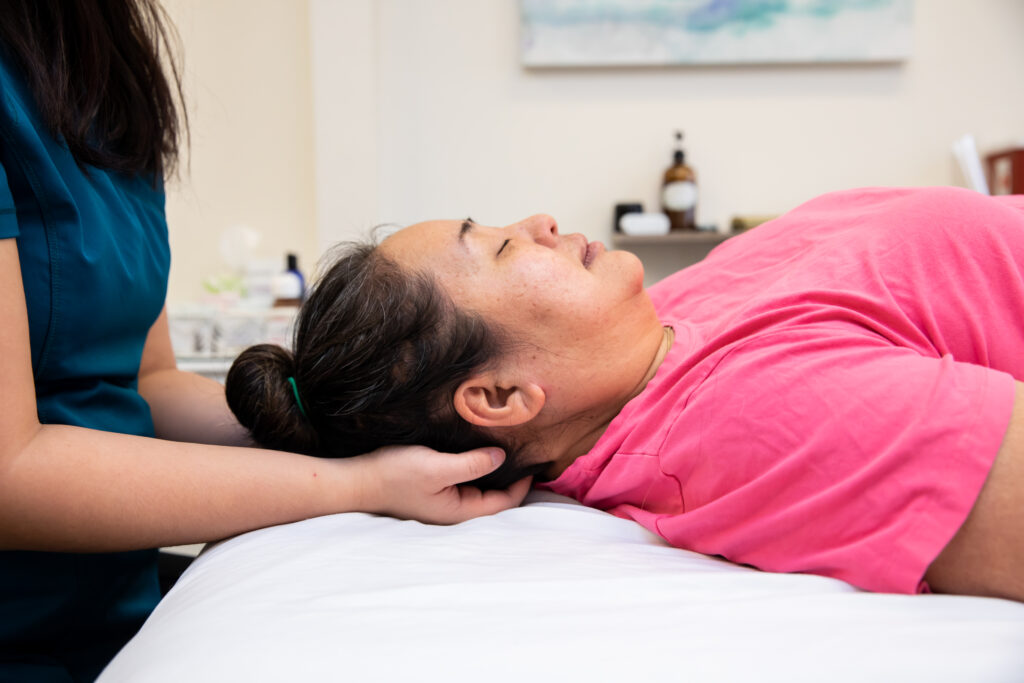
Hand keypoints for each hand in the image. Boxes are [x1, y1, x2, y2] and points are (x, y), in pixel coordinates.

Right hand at [353, 445, 531, 523]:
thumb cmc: (395, 475)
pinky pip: (465, 480)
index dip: (523, 482)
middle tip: (526, 450)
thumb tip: (503, 457)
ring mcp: (444, 501)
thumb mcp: (436, 467)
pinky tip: (479, 450)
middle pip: (495, 497)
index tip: (533, 457)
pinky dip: (477, 467)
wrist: (358, 480)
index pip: (504, 502)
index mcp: (460, 511)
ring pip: (480, 487)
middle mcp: (455, 510)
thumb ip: (471, 464)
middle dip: (512, 477)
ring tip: (509, 447)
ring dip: (494, 471)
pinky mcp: (435, 489)